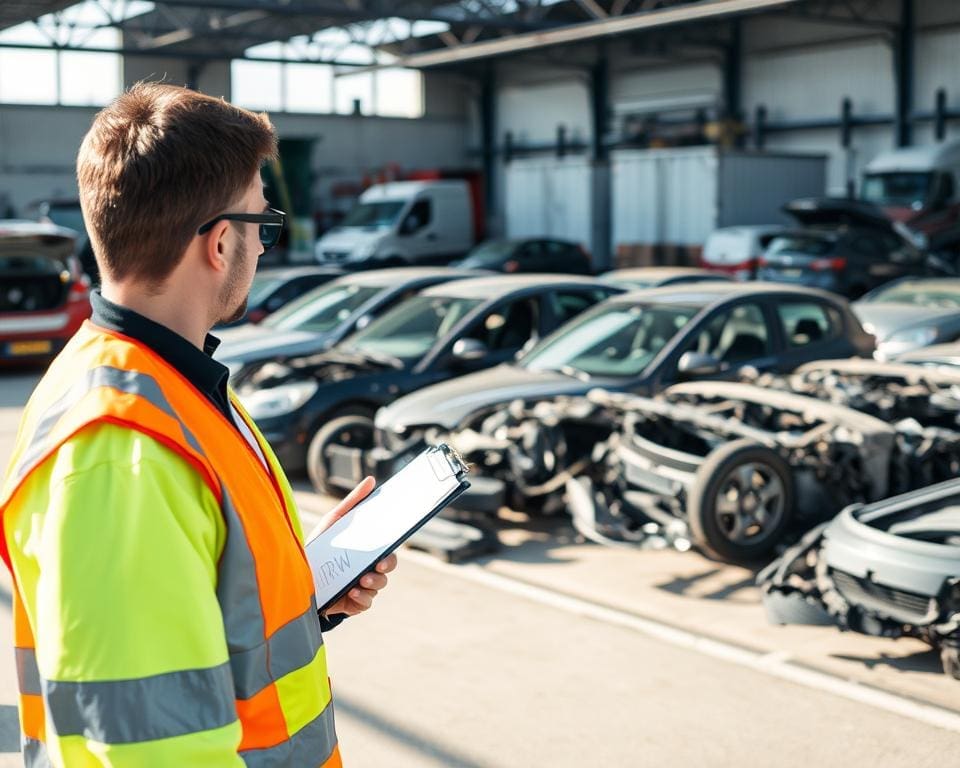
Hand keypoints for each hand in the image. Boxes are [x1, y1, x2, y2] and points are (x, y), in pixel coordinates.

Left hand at [318, 476, 398, 617]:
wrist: (296, 575)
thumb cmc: (319, 546)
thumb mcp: (334, 521)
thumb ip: (352, 501)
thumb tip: (371, 480)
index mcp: (365, 551)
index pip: (387, 548)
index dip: (392, 548)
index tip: (390, 546)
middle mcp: (367, 568)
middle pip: (389, 567)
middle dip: (387, 566)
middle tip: (378, 565)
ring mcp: (361, 587)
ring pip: (379, 584)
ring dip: (374, 582)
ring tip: (361, 580)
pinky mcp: (352, 604)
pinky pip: (366, 602)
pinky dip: (362, 598)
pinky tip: (351, 592)